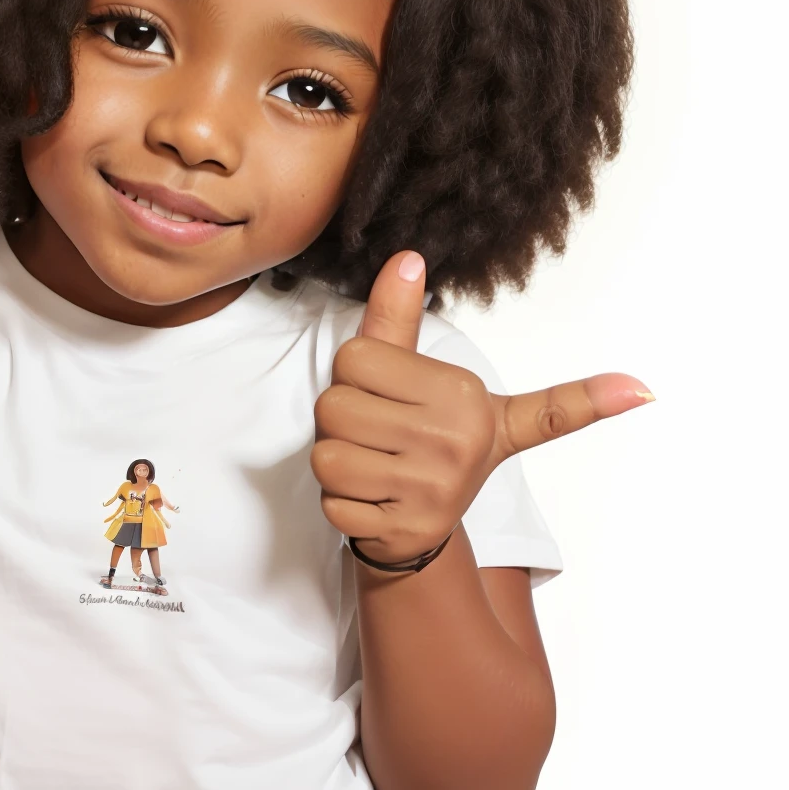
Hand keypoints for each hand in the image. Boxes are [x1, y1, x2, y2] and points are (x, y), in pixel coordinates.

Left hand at [311, 251, 652, 564]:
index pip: (353, 358)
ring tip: (370, 466)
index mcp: (461, 392)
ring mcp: (432, 491)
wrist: (432, 524)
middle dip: (340, 422)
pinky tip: (371, 500)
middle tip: (374, 435)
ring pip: (326, 457)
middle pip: (333, 408)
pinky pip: (332, 504)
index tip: (384, 397)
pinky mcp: (406, 531)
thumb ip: (401, 318)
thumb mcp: (423, 376)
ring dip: (336, 462)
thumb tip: (406, 258)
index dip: (353, 377)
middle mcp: (455, 440)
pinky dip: (340, 503)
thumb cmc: (426, 436)